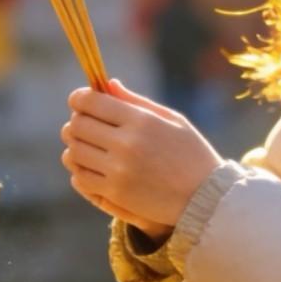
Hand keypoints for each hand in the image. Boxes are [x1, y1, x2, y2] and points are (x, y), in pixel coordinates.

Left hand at [60, 79, 222, 234]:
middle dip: (77, 121)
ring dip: (76, 147)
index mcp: (140, 121)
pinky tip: (91, 167)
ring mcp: (119, 171)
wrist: (206, 196)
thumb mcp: (172, 120)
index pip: (90, 102)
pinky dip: (80, 171)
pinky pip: (80, 178)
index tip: (80, 101)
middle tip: (85, 125)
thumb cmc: (192, 153)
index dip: (78, 98)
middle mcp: (126, 144)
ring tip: (88, 146)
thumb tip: (107, 84)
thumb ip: (136, 101)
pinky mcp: (116, 193)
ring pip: (74, 152)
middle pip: (77, 126)